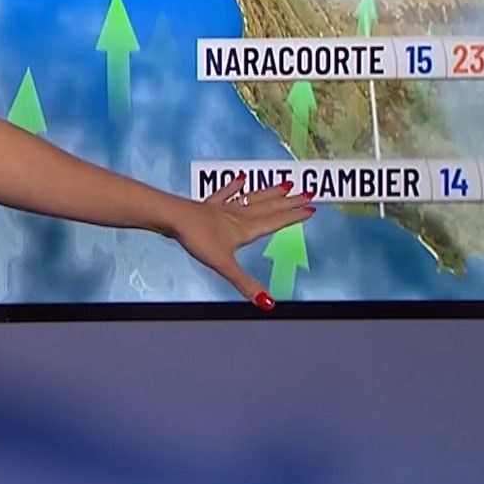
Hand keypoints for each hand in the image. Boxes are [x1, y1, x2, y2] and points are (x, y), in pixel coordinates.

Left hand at [168, 175, 314, 307]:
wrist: (173, 217)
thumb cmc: (197, 238)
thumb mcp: (224, 265)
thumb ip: (245, 283)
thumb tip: (268, 304)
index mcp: (245, 229)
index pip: (275, 221)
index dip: (293, 216)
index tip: (310, 208)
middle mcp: (238, 216)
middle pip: (268, 207)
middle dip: (289, 202)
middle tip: (307, 193)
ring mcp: (223, 209)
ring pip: (252, 198)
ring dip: (269, 192)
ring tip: (284, 184)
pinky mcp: (209, 205)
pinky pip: (226, 193)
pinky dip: (235, 186)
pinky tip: (240, 179)